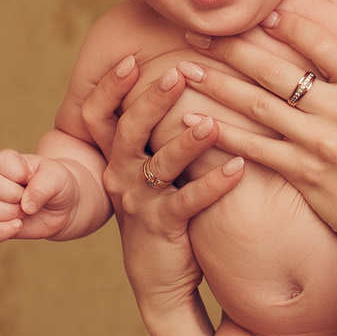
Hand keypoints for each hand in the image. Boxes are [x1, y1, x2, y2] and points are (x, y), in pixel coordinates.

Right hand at [0, 150, 86, 241]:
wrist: (66, 207)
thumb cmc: (58, 185)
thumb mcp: (58, 177)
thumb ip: (43, 185)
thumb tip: (25, 206)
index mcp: (9, 163)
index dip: (17, 172)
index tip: (32, 176)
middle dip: (12, 193)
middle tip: (30, 197)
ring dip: (8, 212)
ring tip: (26, 212)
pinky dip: (1, 231)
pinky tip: (19, 226)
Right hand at [75, 53, 245, 321]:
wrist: (159, 278)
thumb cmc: (162, 210)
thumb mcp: (150, 170)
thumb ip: (156, 133)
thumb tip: (181, 79)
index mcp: (114, 158)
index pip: (97, 115)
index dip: (109, 87)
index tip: (129, 58)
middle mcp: (119, 176)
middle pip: (127, 131)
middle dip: (152, 99)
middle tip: (178, 72)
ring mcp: (139, 203)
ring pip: (159, 165)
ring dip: (187, 141)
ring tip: (213, 122)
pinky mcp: (163, 227)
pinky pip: (189, 202)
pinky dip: (214, 183)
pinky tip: (238, 168)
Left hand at [171, 11, 336, 267]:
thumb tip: (332, 49)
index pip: (322, 43)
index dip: (289, 25)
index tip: (262, 15)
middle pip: (278, 69)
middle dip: (234, 48)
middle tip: (199, 33)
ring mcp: (322, 143)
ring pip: (258, 105)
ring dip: (217, 84)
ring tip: (185, 69)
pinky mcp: (305, 175)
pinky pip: (256, 148)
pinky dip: (223, 132)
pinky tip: (196, 121)